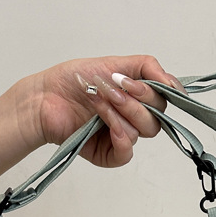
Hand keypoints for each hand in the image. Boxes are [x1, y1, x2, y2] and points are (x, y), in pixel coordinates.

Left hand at [16, 55, 182, 167]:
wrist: (45, 97)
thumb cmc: (73, 80)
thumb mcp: (114, 63)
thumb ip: (146, 67)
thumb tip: (170, 81)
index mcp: (137, 96)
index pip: (165, 98)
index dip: (166, 92)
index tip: (160, 84)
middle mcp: (132, 117)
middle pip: (157, 117)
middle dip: (138, 100)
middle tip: (114, 88)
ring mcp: (121, 136)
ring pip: (142, 131)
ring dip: (119, 112)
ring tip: (97, 100)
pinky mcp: (108, 154)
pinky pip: (127, 152)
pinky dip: (120, 137)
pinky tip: (106, 125)